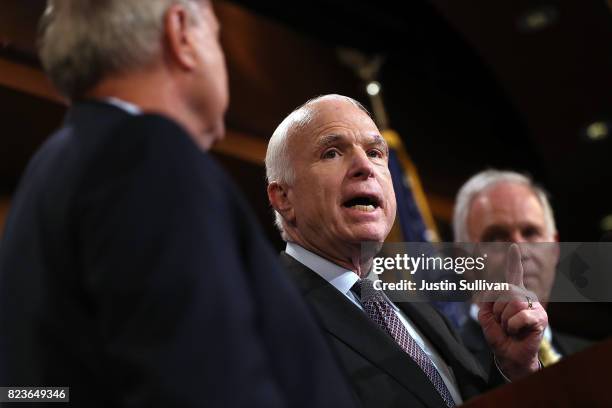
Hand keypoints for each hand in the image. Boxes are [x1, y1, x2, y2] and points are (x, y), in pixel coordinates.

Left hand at [477, 244, 547, 379]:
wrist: (508, 356)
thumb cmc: (499, 335)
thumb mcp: (486, 315)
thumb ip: (486, 299)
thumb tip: (488, 287)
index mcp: (512, 294)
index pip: (513, 274)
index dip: (512, 260)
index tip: (513, 245)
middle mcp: (525, 296)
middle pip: (504, 290)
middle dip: (496, 309)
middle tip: (503, 324)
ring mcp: (534, 306)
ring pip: (511, 303)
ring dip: (505, 320)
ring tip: (511, 328)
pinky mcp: (540, 317)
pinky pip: (519, 316)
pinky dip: (513, 327)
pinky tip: (519, 332)